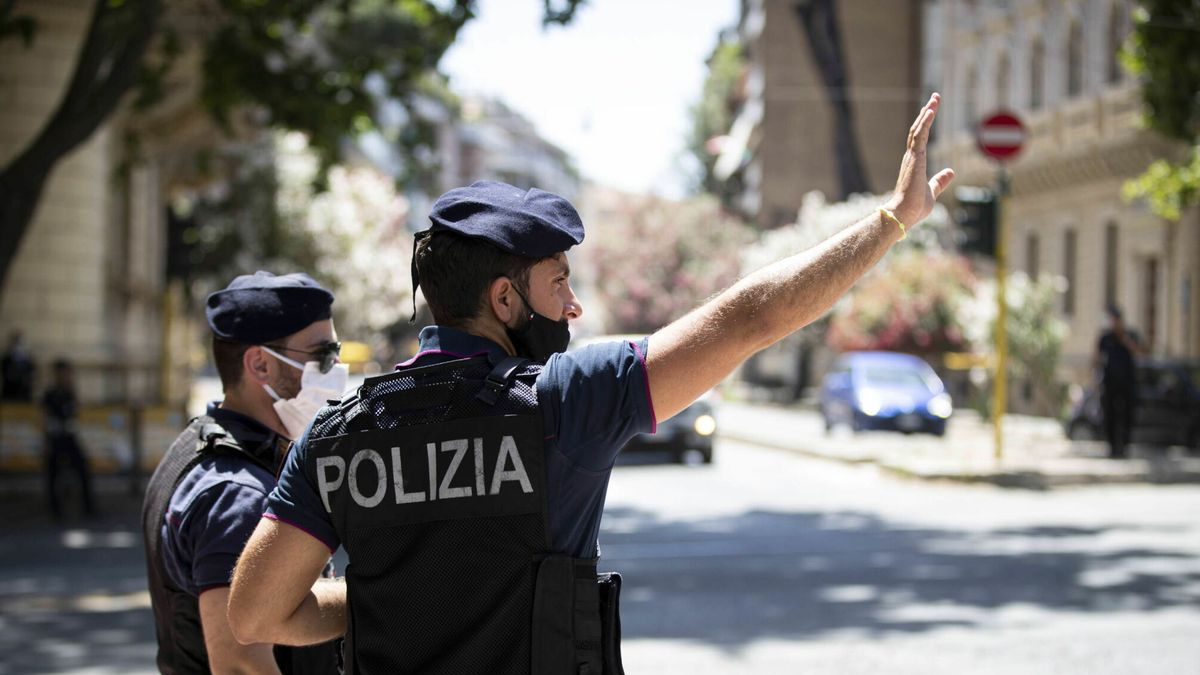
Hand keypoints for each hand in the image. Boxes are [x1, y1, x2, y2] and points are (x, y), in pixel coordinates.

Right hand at [885, 93, 954, 226]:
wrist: (903, 214)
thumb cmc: (914, 207)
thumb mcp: (932, 191)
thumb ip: (940, 181)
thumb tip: (951, 172)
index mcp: (914, 164)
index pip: (919, 139)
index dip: (924, 124)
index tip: (929, 111)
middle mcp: (911, 157)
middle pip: (918, 130)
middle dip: (926, 113)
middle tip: (933, 99)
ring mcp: (912, 157)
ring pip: (918, 129)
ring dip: (927, 113)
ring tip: (934, 99)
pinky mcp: (915, 158)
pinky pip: (920, 135)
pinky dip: (926, 121)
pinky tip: (931, 110)